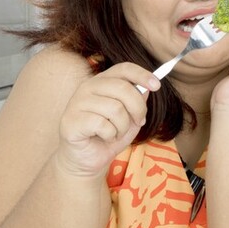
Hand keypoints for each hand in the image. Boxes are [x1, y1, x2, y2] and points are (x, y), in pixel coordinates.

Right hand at [57, 63, 158, 177]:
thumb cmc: (109, 135)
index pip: (123, 68)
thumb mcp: (130, 117)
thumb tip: (147, 88)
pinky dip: (111, 135)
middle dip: (138, 109)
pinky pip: (103, 125)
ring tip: (116, 133)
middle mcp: (87, 87)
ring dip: (123, 126)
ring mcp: (76, 103)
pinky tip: (104, 138)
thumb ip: (138, 101)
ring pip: (115, 109)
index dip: (142, 75)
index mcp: (101, 82)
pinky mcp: (71, 121)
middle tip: (138, 121)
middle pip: (123, 88)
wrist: (87, 159)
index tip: (157, 85)